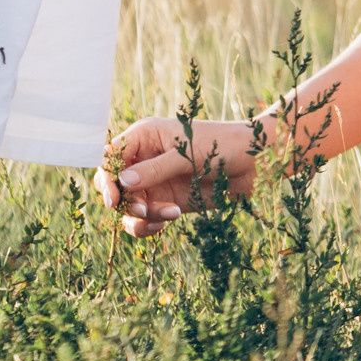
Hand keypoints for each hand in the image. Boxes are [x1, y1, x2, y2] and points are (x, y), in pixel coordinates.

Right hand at [100, 113, 271, 232]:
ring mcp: (155, 182)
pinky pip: (146, 219)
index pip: (109, 156)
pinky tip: (170, 220)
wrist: (255, 164)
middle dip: (123, 201)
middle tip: (144, 208)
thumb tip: (123, 182)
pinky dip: (150, 225)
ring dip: (141, 216)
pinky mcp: (167, 202)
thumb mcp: (186, 153)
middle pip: (113, 185)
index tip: (114, 200)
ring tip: (168, 214)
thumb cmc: (223, 145)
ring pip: (128, 207)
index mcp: (145, 136)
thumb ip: (155, 169)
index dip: (106, 178)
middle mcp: (145, 159)